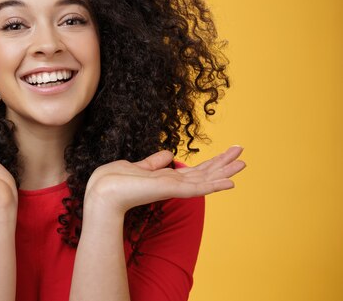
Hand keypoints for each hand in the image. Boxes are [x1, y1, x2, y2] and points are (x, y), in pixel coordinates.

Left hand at [85, 146, 245, 215]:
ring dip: (225, 171)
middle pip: (205, 173)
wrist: (102, 193)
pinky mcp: (170, 190)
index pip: (195, 171)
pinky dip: (215, 185)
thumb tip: (169, 155)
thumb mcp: (138, 166)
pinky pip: (197, 188)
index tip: (228, 153)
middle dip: (224, 164)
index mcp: (166, 178)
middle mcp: (173, 184)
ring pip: (206, 179)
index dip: (212, 163)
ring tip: (244, 163)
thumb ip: (154, 163)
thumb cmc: (114, 181)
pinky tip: (230, 182)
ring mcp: (173, 188)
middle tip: (244, 155)